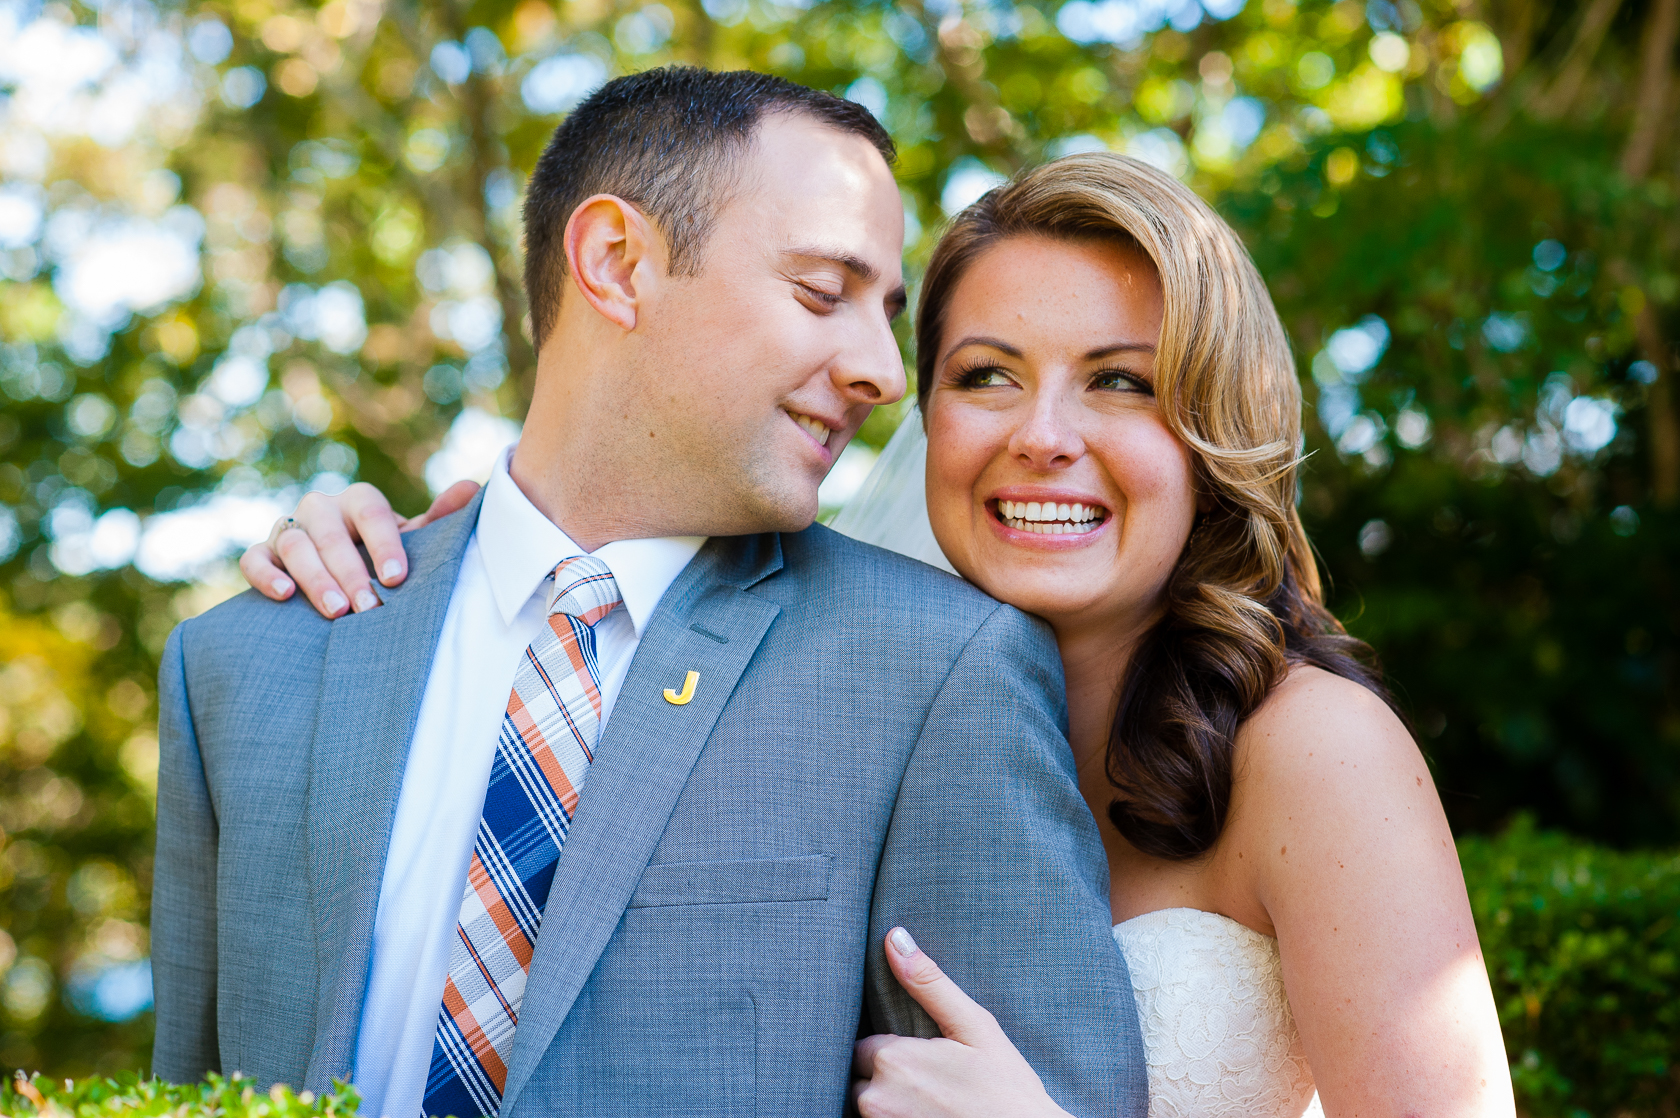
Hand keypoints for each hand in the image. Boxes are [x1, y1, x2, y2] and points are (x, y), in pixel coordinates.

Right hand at [239, 480, 479, 617]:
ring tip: (336, 611)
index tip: (397, 578)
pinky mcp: (263, 552)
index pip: (370, 512)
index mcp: (359, 500)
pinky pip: (254, 558)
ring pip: (294, 544)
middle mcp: (321, 508)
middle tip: (368, 606)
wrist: (343, 573)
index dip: (384, 543)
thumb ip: (439, 519)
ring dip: (314, 578)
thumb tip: (472, 489)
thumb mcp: (413, 540)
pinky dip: (265, 573)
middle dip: (350, 571)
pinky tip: (284, 595)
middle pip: (330, 532)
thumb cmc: (384, 556)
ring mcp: (288, 528)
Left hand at [851, 928, 1072, 1117]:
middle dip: (884, 1074)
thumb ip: (928, 983)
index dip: (889, 1047)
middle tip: (928, 1078)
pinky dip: (896, 1116)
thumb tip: (894, 938)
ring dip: (887, 1099)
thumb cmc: (1005, 1088)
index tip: (919, 1054)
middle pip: (858, 1076)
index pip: (862, 1043)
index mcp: (892, 1060)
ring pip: (866, 1104)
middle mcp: (875, 1098)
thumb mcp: (974, 1027)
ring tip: (928, 1098)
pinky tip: (926, 1114)